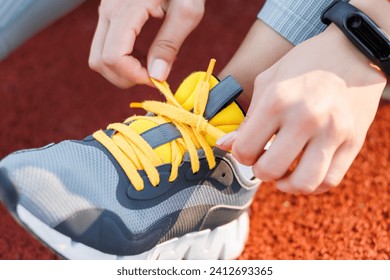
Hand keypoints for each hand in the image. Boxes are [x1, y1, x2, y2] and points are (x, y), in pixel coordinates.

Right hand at [89, 0, 204, 87]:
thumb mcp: (187, 11)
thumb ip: (169, 44)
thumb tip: (157, 76)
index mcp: (127, 8)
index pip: (114, 56)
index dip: (135, 76)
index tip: (158, 79)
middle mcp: (109, 10)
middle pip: (100, 61)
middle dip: (126, 78)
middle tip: (153, 77)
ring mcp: (105, 12)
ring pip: (97, 57)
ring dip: (121, 72)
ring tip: (148, 67)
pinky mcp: (108, 16)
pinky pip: (103, 48)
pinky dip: (120, 61)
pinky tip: (142, 57)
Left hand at [217, 26, 386, 193]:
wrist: (354, 52)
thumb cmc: (304, 65)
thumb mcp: (268, 82)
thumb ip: (246, 119)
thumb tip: (224, 146)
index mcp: (277, 100)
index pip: (244, 150)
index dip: (241, 154)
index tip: (248, 148)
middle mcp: (305, 117)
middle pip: (269, 170)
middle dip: (260, 170)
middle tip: (264, 159)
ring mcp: (333, 131)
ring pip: (303, 183)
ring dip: (286, 184)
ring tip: (283, 172)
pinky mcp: (354, 141)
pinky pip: (329, 181)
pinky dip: (311, 185)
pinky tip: (303, 172)